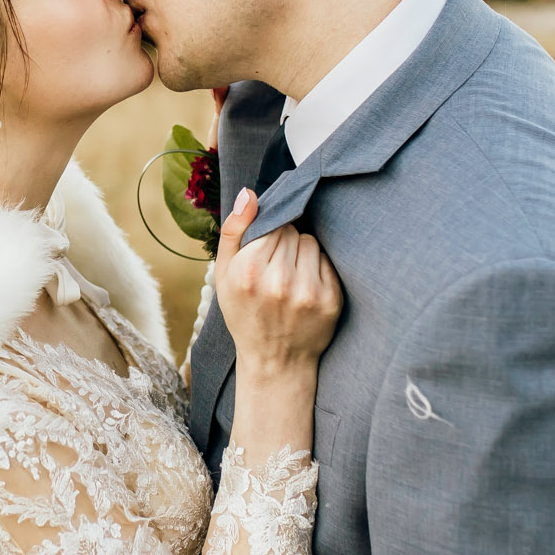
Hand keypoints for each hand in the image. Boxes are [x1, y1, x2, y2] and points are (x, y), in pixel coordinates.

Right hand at [214, 188, 342, 378]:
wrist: (274, 360)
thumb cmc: (245, 314)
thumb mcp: (224, 275)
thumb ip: (233, 231)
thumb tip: (249, 194)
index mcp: (248, 271)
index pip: (273, 224)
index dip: (269, 236)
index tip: (265, 253)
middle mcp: (279, 281)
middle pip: (292, 231)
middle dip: (285, 243)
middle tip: (277, 267)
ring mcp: (307, 292)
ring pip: (311, 242)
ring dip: (303, 253)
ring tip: (291, 276)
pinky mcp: (330, 300)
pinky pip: (327, 261)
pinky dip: (317, 269)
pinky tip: (305, 287)